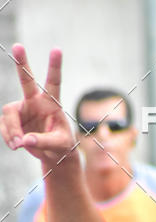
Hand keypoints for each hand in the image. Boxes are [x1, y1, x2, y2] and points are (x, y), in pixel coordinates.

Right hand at [0, 45, 75, 165]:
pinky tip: (15, 146)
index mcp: (51, 103)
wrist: (53, 155)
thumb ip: (44, 141)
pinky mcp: (13, 119)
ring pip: (9, 113)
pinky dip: (8, 137)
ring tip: (18, 146)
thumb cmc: (62, 147)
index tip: (57, 49)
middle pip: (26, 80)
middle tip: (18, 46)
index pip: (54, 83)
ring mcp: (22, 109)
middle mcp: (35, 102)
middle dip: (22, 63)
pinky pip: (4, 126)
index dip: (55, 66)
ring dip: (12, 131)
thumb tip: (24, 140)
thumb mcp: (59, 145)